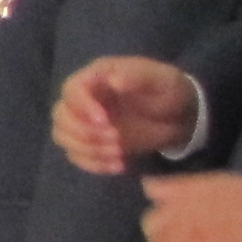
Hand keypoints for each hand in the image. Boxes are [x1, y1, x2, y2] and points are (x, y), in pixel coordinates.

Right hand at [54, 56, 205, 176]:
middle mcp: (83, 99)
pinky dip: (93, 164)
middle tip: (115, 139)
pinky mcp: (90, 142)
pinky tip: (118, 165)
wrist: (180, 116)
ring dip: (88, 149)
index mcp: (96, 77)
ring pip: (63, 137)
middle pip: (61, 116)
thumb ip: (136, 77)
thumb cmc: (168, 92)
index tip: (104, 121)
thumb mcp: (160, 79)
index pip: (72, 90)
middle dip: (84, 132)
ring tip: (119, 153)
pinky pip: (76, 155)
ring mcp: (84, 122)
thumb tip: (112, 79)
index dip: (82, 107)